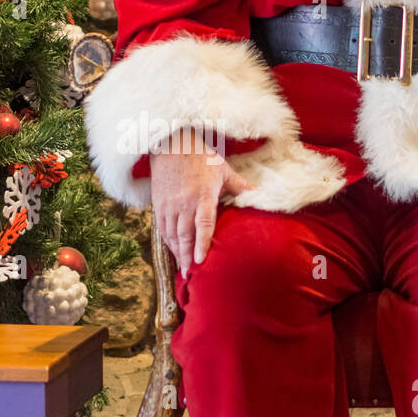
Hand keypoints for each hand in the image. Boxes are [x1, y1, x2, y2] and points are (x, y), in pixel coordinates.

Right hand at [150, 126, 253, 277]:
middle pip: (184, 235)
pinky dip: (167, 241)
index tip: (201, 261)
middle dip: (187, 256)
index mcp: (201, 195)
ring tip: (182, 266)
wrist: (171, 143)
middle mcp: (183, 202)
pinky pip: (162, 227)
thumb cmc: (200, 155)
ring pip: (171, 234)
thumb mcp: (223, 169)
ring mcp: (169, 204)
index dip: (201, 243)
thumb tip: (259, 195)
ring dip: (176, 251)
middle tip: (190, 273)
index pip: (202, 224)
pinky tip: (173, 249)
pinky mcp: (158, 203)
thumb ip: (240, 186)